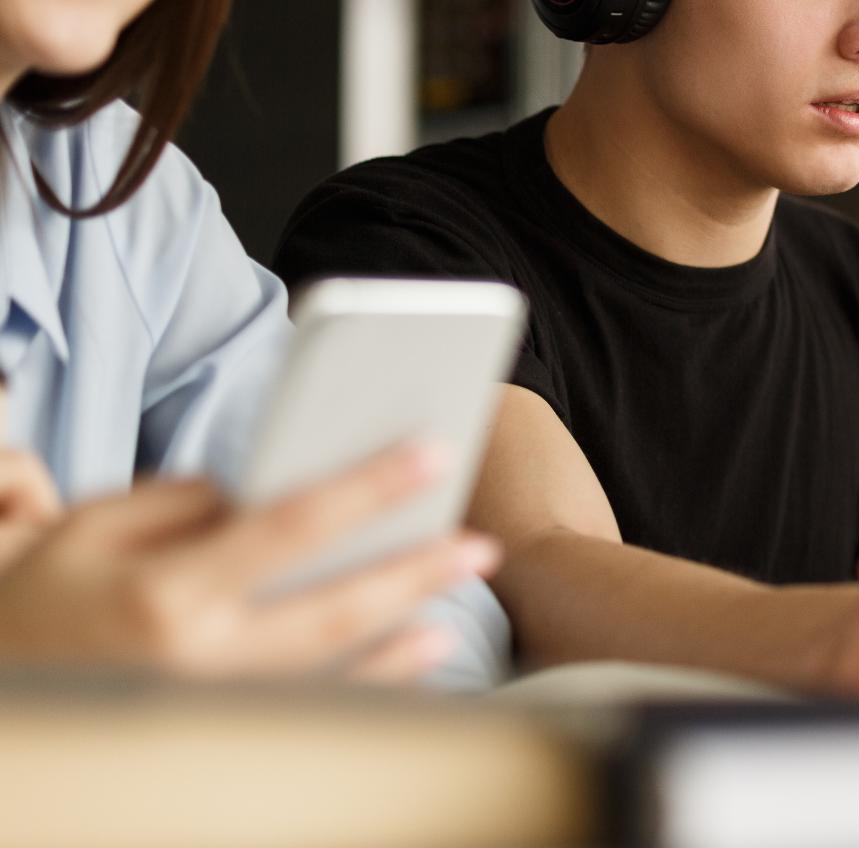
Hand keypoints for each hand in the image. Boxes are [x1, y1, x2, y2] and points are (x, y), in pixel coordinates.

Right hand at [0, 443, 499, 679]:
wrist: (0, 683)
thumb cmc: (51, 592)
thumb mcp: (96, 527)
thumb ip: (188, 499)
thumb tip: (271, 486)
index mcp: (165, 595)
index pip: (287, 526)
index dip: (367, 486)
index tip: (433, 451)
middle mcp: (197, 663)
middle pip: (334, 611)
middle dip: (416, 571)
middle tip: (483, 541)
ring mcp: (216, 710)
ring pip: (339, 669)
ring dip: (410, 628)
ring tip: (464, 583)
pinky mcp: (224, 732)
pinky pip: (321, 706)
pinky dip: (380, 677)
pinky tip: (423, 647)